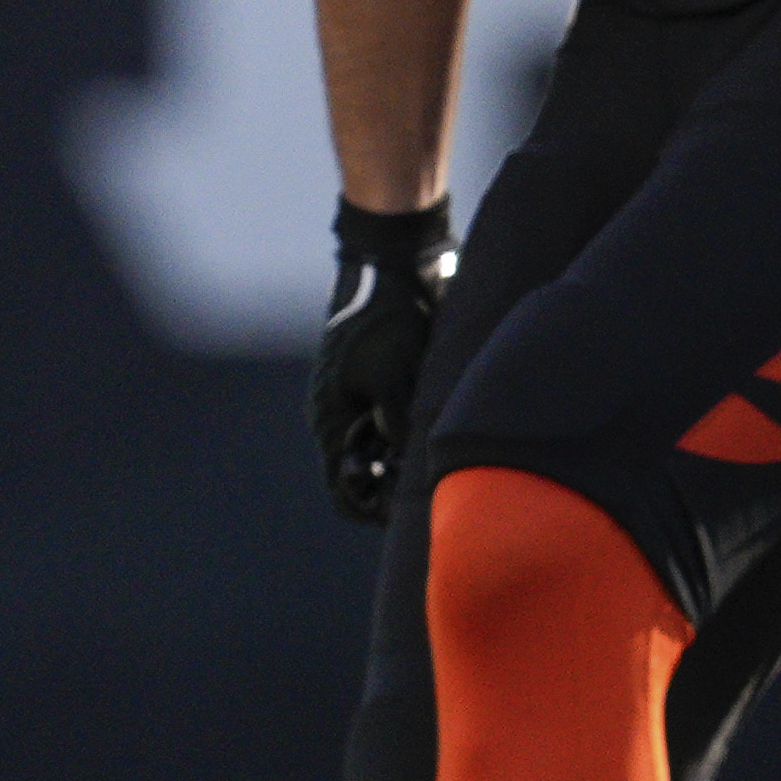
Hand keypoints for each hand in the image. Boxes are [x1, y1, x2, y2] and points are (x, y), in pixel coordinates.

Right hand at [313, 200, 452, 524]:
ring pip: (388, 454)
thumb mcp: (395, 375)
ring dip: (412, 462)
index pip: (345, 490)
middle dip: (399, 488)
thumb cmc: (390, 319)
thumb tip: (408, 464)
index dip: (375, 508)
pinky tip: (448, 430)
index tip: (410, 512)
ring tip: (445, 456)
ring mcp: (363, 401)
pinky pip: (399, 427)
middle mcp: (343, 417)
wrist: (396, 267)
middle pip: (368, 478)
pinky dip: (419, 437)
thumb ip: (398, 422)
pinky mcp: (386, 385)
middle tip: (437, 484)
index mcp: (332, 420)